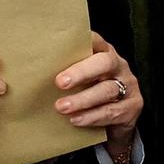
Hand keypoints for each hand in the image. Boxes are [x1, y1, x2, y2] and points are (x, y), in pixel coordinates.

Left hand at [53, 32, 141, 156]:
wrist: (115, 124)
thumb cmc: (90, 93)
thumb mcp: (80, 78)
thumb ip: (65, 69)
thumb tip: (31, 66)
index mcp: (104, 52)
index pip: (95, 40)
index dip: (82, 40)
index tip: (62, 44)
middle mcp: (118, 65)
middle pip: (103, 63)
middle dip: (81, 72)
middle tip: (60, 82)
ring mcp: (128, 85)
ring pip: (107, 90)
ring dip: (82, 100)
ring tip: (62, 107)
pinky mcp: (133, 106)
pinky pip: (112, 111)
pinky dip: (92, 117)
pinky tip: (76, 120)